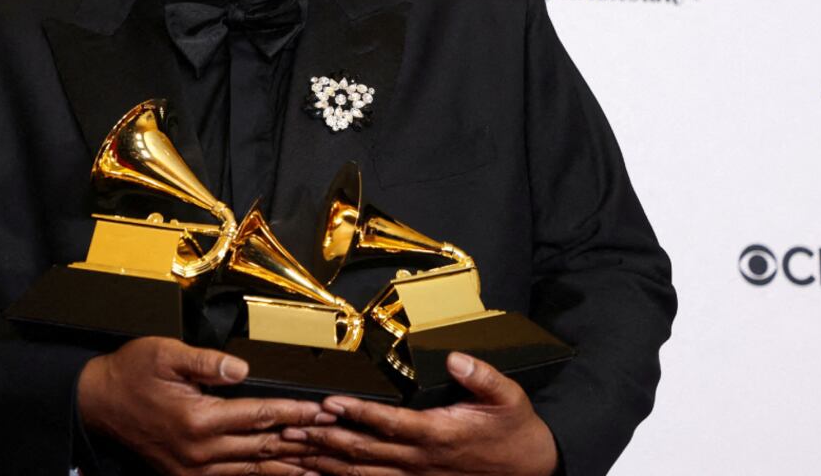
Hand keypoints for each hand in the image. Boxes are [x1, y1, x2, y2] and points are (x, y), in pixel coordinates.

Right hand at [77, 336, 333, 474]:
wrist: (96, 403)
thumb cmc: (130, 373)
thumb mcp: (165, 354)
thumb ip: (207, 362)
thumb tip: (243, 369)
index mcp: (198, 419)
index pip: (260, 416)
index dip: (295, 413)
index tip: (323, 412)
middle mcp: (199, 451)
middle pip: (263, 448)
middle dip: (302, 441)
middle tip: (335, 439)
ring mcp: (193, 469)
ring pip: (253, 471)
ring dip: (288, 468)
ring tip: (321, 467)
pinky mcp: (186, 475)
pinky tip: (282, 474)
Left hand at [281, 352, 557, 475]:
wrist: (529, 471)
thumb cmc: (514, 431)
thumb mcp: (508, 397)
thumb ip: (481, 375)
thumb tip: (456, 356)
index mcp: (439, 433)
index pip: (390, 423)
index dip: (358, 413)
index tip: (329, 403)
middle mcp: (421, 459)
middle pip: (364, 451)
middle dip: (324, 439)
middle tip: (291, 427)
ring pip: (361, 472)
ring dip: (325, 461)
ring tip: (293, 449)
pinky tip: (317, 473)